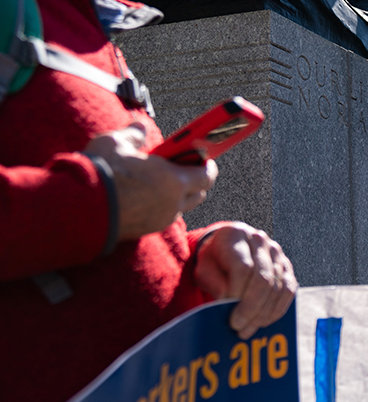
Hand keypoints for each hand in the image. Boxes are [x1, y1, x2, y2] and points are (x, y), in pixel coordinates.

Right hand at [85, 123, 217, 239]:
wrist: (79, 208)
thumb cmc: (101, 173)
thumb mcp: (115, 143)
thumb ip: (133, 134)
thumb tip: (140, 126)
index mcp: (175, 181)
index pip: (207, 176)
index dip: (208, 165)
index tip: (205, 158)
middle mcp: (173, 203)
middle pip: (199, 193)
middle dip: (196, 180)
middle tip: (184, 167)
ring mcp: (161, 219)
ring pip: (182, 207)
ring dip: (179, 194)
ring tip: (163, 180)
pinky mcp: (146, 230)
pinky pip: (163, 217)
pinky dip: (162, 206)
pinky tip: (147, 195)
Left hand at [195, 223, 296, 339]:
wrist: (229, 249)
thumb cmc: (214, 261)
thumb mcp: (204, 269)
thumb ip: (213, 282)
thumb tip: (228, 301)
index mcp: (236, 235)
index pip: (243, 268)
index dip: (238, 294)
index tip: (229, 313)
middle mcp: (260, 241)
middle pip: (263, 279)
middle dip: (252, 308)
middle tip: (239, 328)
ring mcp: (277, 253)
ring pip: (278, 287)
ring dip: (264, 313)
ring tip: (248, 329)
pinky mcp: (287, 267)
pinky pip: (289, 291)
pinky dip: (277, 310)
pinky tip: (263, 322)